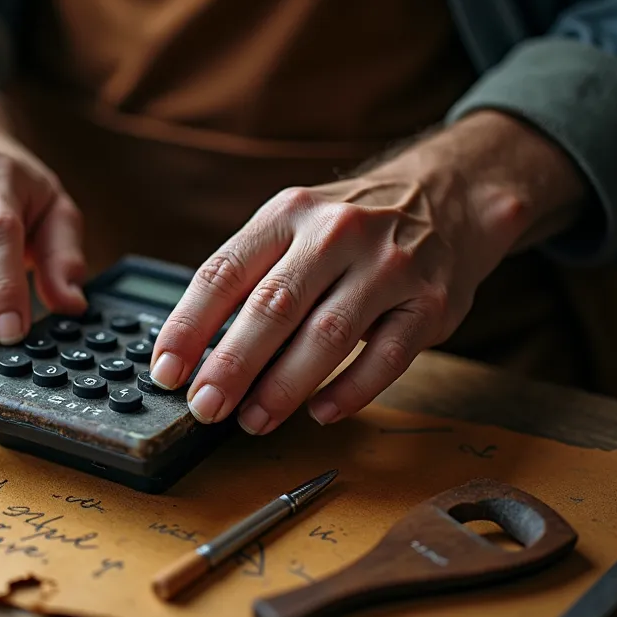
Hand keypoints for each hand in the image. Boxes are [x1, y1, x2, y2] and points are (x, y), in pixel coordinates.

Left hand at [150, 111, 585, 432]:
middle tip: (204, 407)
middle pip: (272, 306)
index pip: (224, 272)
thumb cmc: (350, 229)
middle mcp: (336, 233)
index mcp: (287, 214)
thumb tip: (194, 352)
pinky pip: (386, 357)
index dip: (188, 326)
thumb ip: (250, 278)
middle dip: (230, 365)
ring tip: (253, 421)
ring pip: (327, 334)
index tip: (166, 371)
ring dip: (283, 386)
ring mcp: (388, 266)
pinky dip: (350, 390)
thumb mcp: (293, 227)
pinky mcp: (430, 302)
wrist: (449, 196)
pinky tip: (320, 412)